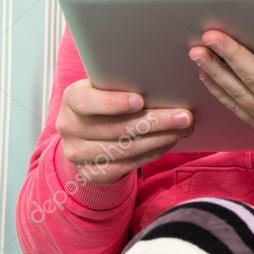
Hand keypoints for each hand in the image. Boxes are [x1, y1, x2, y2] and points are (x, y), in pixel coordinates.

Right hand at [57, 79, 193, 183]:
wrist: (87, 133)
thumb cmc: (105, 101)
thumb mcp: (107, 87)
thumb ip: (124, 84)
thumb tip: (165, 81)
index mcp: (72, 99)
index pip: (87, 101)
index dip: (113, 102)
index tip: (140, 100)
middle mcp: (69, 127)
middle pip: (115, 128)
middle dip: (155, 122)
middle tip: (184, 116)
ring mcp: (78, 153)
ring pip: (124, 150)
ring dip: (159, 139)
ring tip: (182, 129)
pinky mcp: (92, 172)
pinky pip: (125, 166)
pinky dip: (151, 154)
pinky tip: (168, 142)